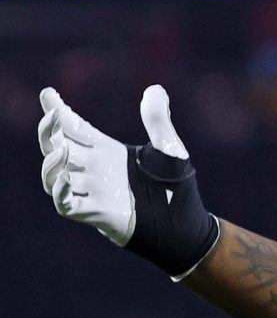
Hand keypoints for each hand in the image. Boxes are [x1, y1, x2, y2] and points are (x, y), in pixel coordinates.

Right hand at [39, 84, 219, 277]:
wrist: (186, 228)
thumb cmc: (177, 190)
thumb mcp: (170, 151)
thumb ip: (159, 121)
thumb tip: (156, 89)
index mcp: (107, 152)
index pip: (73, 128)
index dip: (58, 112)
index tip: (49, 94)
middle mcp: (95, 170)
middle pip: (56, 146)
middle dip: (48, 131)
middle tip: (54, 117)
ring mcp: (93, 192)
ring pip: (54, 175)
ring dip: (51, 162)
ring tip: (63, 150)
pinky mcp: (96, 214)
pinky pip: (65, 204)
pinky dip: (59, 192)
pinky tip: (64, 178)